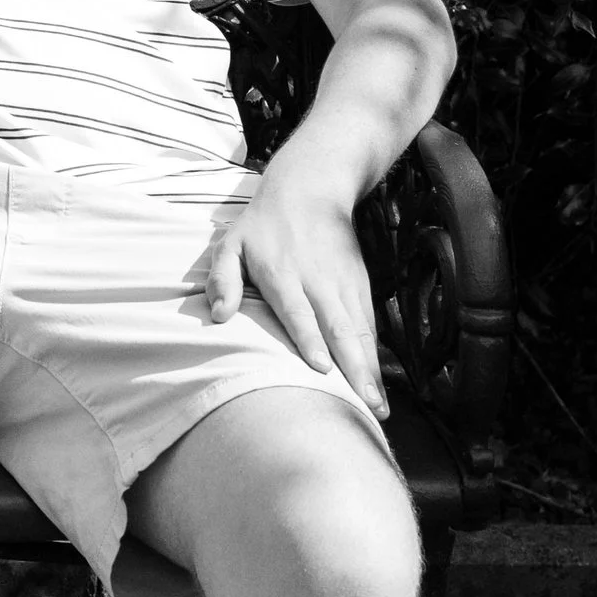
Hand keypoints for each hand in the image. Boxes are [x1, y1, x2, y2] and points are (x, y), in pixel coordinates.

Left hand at [202, 159, 387, 416]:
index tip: (323, 370)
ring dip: (369, 370)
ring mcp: (343, 285)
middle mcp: (318, 282)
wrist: (311, 189)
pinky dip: (374, 355)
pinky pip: (368, 325)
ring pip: (360, 332)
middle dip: (353, 369)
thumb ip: (222, 278)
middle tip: (364, 406)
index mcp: (283, 274)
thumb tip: (218, 315)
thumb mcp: (231, 243)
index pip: (299, 312)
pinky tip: (376, 384)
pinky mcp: (359, 287)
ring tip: (377, 407)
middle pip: (338, 328)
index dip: (310, 340)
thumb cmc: (262, 225)